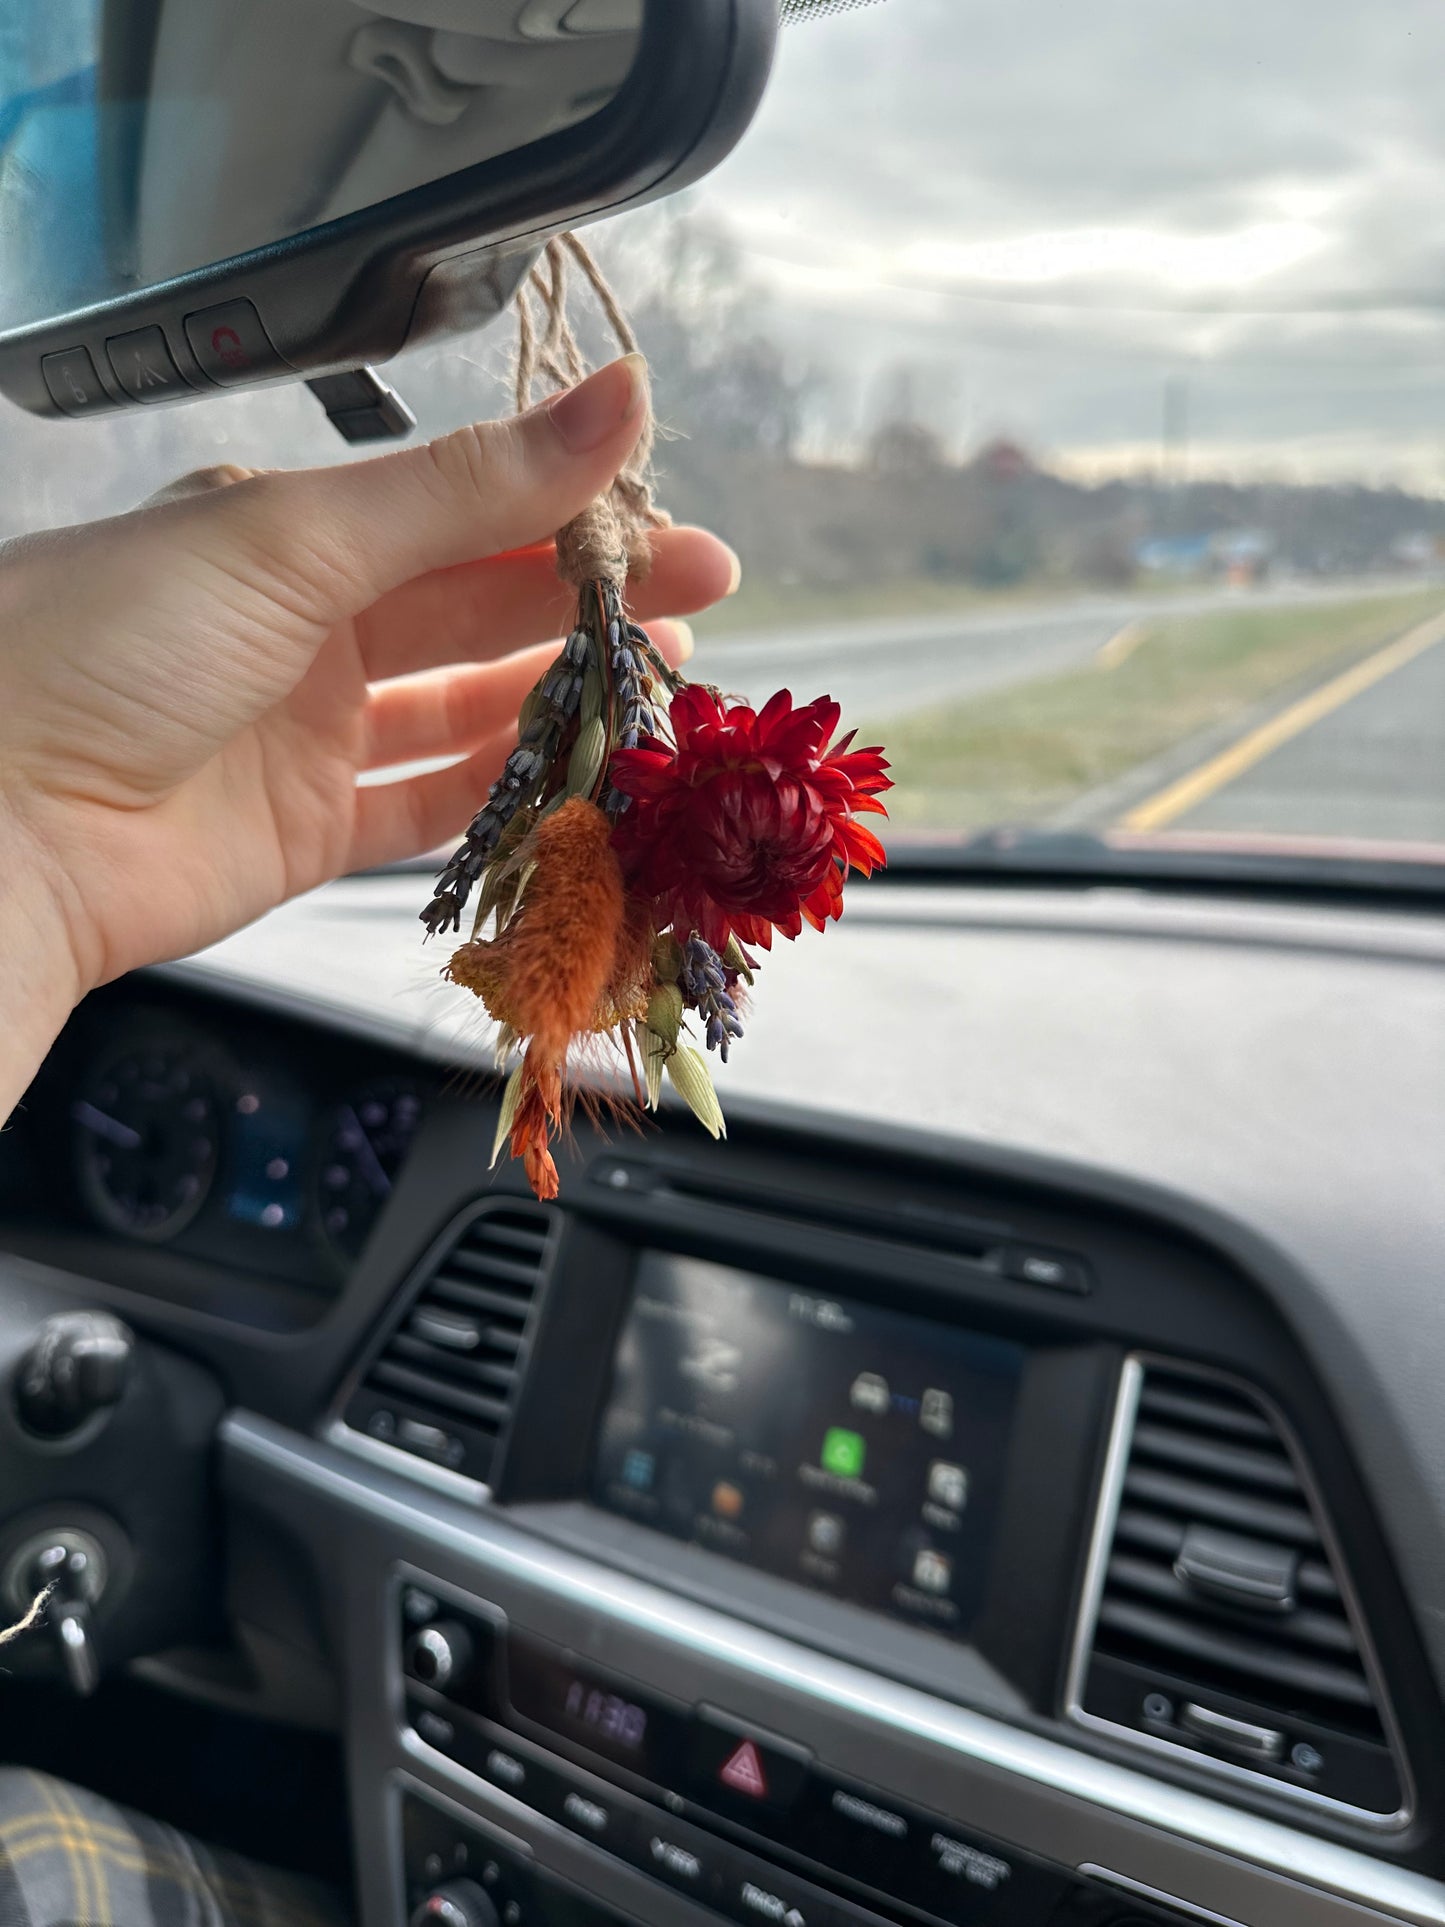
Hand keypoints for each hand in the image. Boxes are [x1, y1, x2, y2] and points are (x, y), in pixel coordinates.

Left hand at [0, 355, 736, 1110]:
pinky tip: (574, 783)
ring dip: (559, 701)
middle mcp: (303, 627)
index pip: (462, 510)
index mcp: (288, 530)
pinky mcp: (306, 834)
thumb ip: (469, 488)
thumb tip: (618, 401)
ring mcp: (307, 735)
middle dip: (590, 606)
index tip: (676, 527)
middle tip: (697, 609)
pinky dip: (501, 799)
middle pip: (478, 609)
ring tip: (658, 696)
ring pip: (463, 713)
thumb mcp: (298, 539)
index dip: (573, 515)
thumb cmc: (106, 644)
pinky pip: (425, 811)